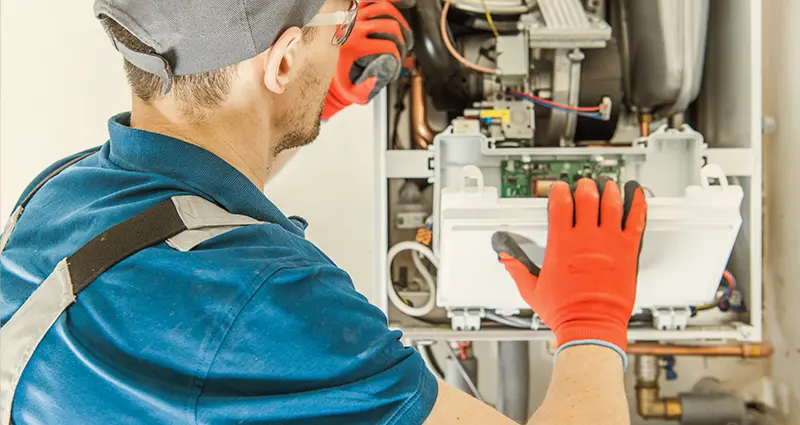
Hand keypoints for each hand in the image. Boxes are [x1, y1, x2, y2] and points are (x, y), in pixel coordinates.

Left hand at [322, 1, 412, 120]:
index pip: (388, 46)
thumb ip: (365, 90)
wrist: (324, 67)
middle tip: (403, 48)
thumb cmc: (340, 78)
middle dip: (402, 38)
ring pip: (384, 8)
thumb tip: (376, 78)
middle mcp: (353, 29)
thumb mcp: (352, 91)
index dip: (398, 55)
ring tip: (403, 32)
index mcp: (354, 47)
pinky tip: (398, 5)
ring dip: (399, 20)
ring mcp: (353, 17)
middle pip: (389, 25)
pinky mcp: (353, 12)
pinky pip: (373, 1)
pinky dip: (388, 2)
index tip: (398, 61)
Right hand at [491, 179, 646, 362]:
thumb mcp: (532, 290)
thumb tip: (506, 258)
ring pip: (611, 204)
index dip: (559, 191)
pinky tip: (637, 195)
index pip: (560, 204)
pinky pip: (636, 221)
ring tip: (607, 185)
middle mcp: (586, 239)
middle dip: (584, 187)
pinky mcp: (628, 252)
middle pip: (587, 198)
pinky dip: (637, 205)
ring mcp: (609, 243)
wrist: (591, 326)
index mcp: (562, 244)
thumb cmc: (565, 312)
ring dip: (608, 190)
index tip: (559, 189)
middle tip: (584, 185)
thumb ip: (517, 269)